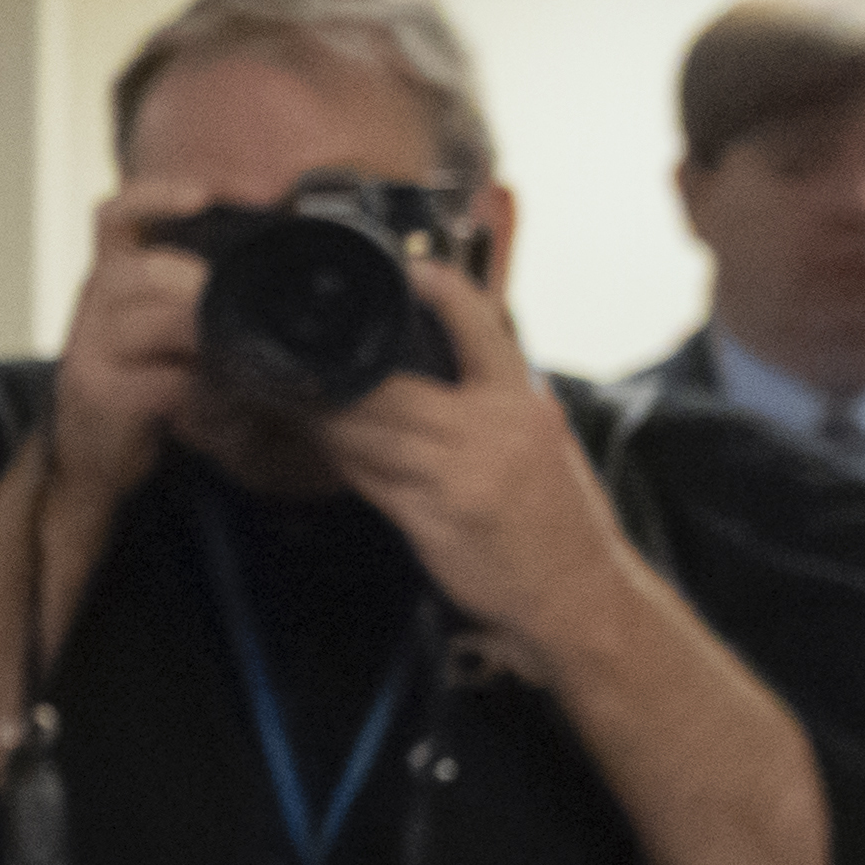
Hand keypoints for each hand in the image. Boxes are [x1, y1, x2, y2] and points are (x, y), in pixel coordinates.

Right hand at [50, 176, 222, 518]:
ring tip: (230, 348)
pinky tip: (222, 395)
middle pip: (137, 271)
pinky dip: (201, 388)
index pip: (114, 217)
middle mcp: (94, 306)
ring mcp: (92, 352)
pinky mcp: (101, 395)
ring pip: (147, 322)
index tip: (203, 197)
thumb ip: (197, 297)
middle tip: (229, 302)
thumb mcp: (162, 329)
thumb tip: (282, 277)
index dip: (154, 197)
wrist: (89, 452)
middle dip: (190, 281)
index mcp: (112, 278)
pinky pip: (160, 380)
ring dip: (199, 333)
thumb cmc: (139, 382)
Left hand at [318, 258, 631, 658]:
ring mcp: (464, 470)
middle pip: (395, 381)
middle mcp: (497, 426)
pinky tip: (312, 441)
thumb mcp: (537, 442)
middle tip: (296, 348)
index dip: (441, 288)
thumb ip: (491, 400)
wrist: (580, 596)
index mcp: (523, 400)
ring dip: (321, 411)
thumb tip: (436, 363)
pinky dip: (337, 454)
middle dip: (339, 366)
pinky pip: (368, 474)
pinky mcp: (437, 513)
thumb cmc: (553, 520)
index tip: (408, 268)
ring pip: (369, 426)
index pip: (481, 325)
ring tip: (284, 391)